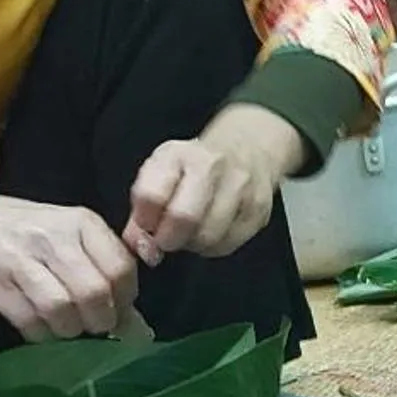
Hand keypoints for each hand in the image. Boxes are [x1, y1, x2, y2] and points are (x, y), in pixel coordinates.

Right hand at [0, 185, 136, 340]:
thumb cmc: (25, 233)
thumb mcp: (69, 240)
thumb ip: (104, 274)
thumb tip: (139, 331)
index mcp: (81, 222)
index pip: (121, 268)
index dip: (125, 300)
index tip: (116, 310)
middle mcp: (52, 236)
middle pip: (94, 292)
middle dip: (98, 320)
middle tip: (91, 324)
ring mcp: (18, 257)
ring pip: (61, 308)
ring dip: (68, 328)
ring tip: (65, 325)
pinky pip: (27, 319)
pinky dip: (40, 332)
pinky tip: (39, 325)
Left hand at [125, 104, 301, 263]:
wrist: (247, 150)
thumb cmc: (195, 166)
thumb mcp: (160, 171)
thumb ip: (142, 207)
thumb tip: (137, 245)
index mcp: (179, 154)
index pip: (151, 195)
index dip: (142, 221)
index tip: (145, 227)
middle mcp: (213, 166)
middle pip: (183, 218)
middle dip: (168, 239)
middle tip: (166, 238)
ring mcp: (242, 188)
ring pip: (207, 237)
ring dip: (192, 244)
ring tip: (190, 233)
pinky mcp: (259, 210)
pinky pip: (227, 245)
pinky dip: (213, 247)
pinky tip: (210, 232)